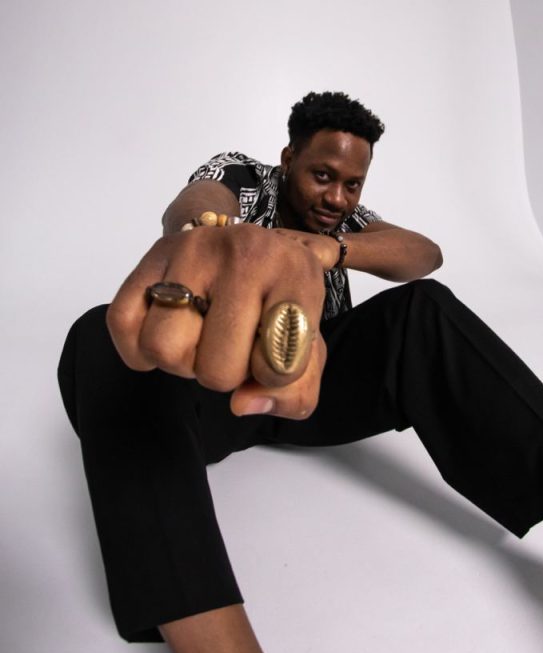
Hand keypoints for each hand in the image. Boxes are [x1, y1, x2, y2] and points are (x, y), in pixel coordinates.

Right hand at [106, 224, 327, 418]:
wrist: (256, 249)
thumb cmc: (280, 305)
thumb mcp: (308, 348)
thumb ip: (294, 393)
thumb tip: (242, 403)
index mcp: (297, 275)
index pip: (279, 360)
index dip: (273, 376)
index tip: (274, 355)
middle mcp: (246, 253)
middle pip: (215, 371)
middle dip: (224, 375)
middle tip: (234, 347)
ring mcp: (194, 249)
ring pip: (164, 350)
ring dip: (182, 362)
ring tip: (202, 338)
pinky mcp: (154, 253)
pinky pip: (124, 323)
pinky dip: (140, 348)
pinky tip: (171, 335)